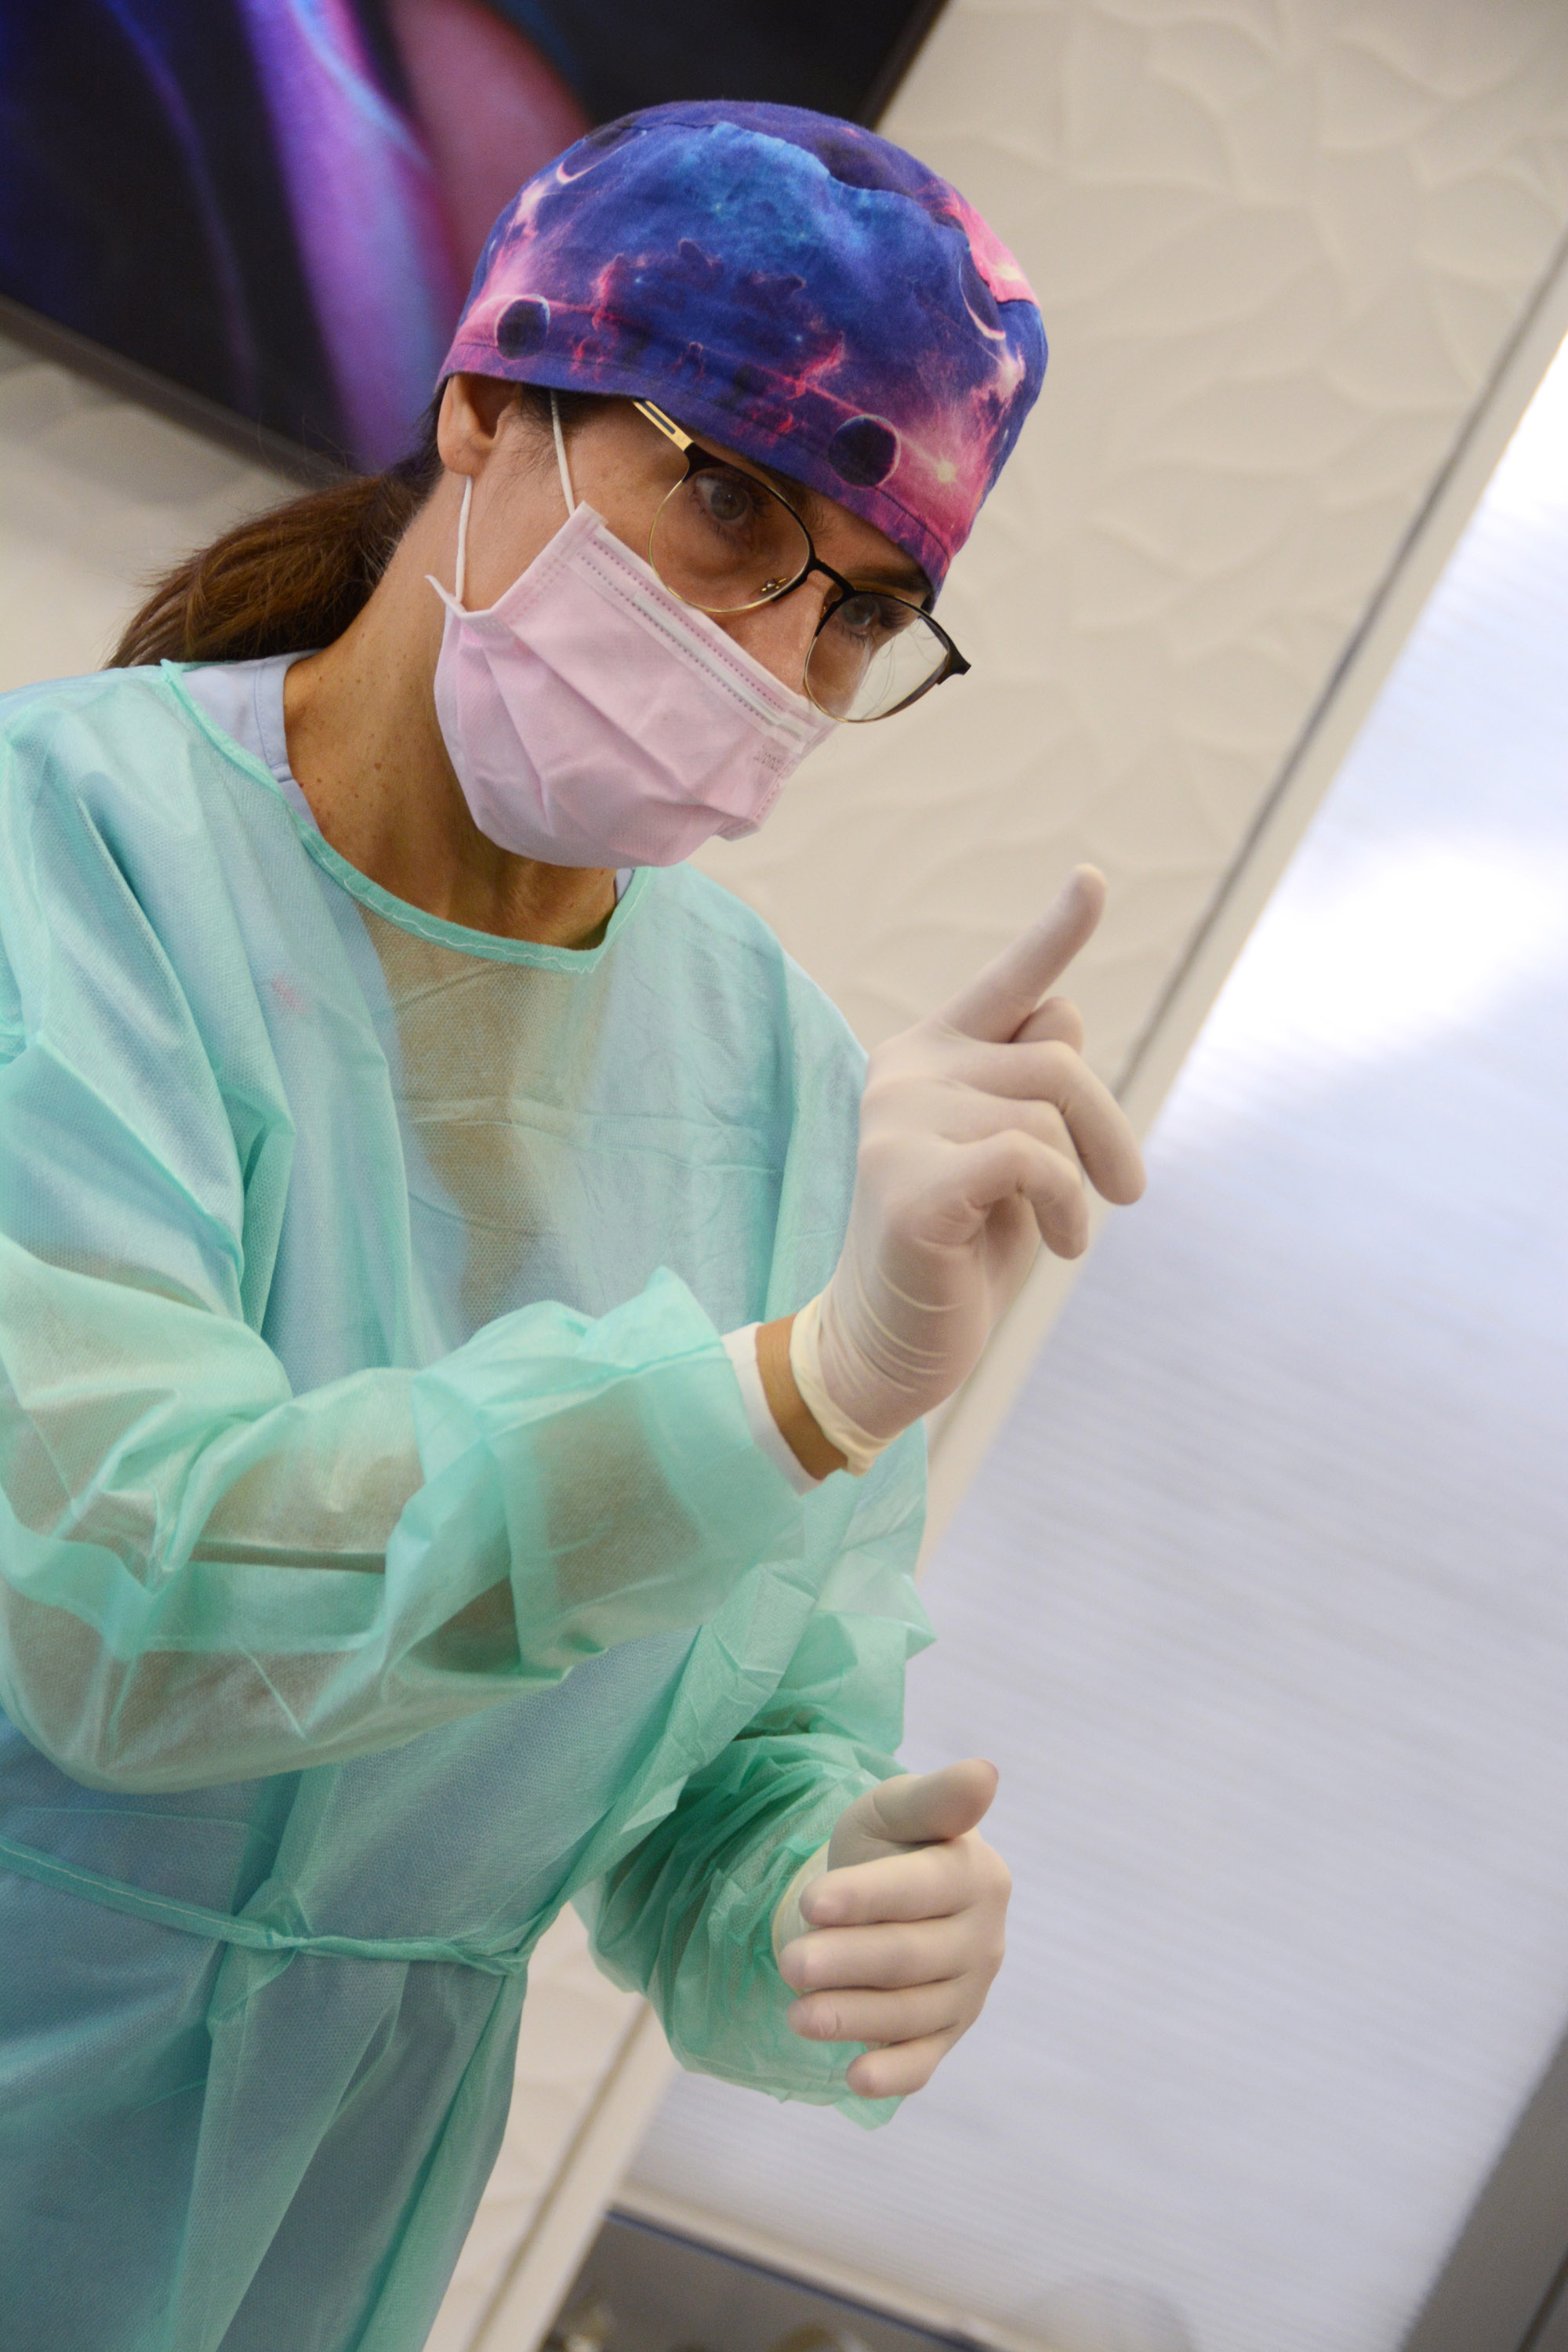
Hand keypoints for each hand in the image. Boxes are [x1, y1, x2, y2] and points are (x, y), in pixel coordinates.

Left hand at [778, 1759, 1009, 2098]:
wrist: (886, 1893)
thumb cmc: (891, 1843)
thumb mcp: (898, 1810)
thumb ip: (937, 1796)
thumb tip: (987, 1772)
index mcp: (975, 1875)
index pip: (919, 1890)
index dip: (865, 1898)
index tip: (811, 1902)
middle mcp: (982, 1939)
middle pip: (910, 1957)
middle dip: (847, 1963)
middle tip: (790, 1965)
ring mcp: (967, 1993)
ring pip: (909, 2013)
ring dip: (853, 2018)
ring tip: (796, 2016)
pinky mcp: (946, 2035)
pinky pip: (923, 2061)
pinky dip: (893, 2074)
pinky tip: (856, 2079)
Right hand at [799, 866, 1144, 1452]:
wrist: (889, 1350)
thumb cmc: (960, 1256)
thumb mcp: (1014, 1163)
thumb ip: (1031, 1087)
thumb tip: (1064, 1008)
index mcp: (928, 1057)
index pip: (1009, 984)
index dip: (1057, 931)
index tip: (1095, 878)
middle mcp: (904, 1070)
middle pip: (1057, 1059)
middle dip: (1107, 1130)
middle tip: (1125, 1193)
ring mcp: (897, 1120)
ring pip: (1048, 1112)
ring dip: (1081, 1185)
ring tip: (1064, 1235)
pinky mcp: (908, 1180)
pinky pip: (1030, 1158)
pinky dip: (1064, 1207)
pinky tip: (1058, 1248)